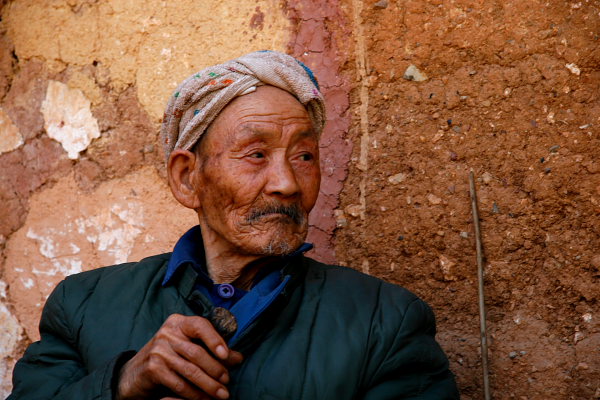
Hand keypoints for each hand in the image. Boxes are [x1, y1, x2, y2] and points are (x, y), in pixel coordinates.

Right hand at [116, 314, 242, 399]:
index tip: (227, 355)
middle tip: (227, 381)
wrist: (135, 373)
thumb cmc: (169, 357)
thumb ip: (212, 350)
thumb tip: (238, 357)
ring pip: (190, 370)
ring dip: (209, 385)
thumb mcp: (189, 348)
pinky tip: (204, 399)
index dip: (215, 339)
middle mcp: (167, 333)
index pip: (200, 325)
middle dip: (216, 369)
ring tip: (222, 394)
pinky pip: (179, 383)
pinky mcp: (153, 369)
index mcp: (179, 323)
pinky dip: (194, 394)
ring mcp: (158, 351)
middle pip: (197, 352)